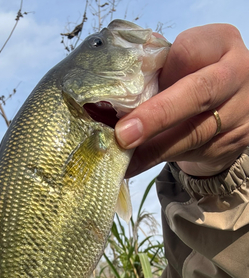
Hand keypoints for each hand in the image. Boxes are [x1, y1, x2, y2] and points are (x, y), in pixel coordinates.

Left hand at [115, 24, 248, 177]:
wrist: (228, 109)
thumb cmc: (190, 80)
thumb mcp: (178, 66)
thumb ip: (154, 74)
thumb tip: (111, 102)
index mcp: (221, 43)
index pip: (187, 51)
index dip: (158, 73)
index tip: (127, 89)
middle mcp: (237, 74)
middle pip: (199, 93)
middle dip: (157, 116)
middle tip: (124, 135)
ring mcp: (239, 111)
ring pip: (195, 133)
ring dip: (154, 149)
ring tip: (124, 159)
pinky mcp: (232, 142)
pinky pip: (193, 153)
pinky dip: (160, 159)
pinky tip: (137, 164)